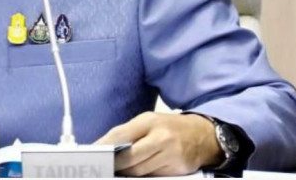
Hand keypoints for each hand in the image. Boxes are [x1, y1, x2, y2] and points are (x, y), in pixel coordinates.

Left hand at [95, 112, 221, 176]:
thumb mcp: (149, 121)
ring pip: (140, 171)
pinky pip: (153, 176)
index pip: (121, 135)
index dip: (104, 146)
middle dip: (114, 165)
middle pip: (130, 158)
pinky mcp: (177, 169)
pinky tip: (133, 173)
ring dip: (126, 173)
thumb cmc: (169, 127)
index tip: (92, 154)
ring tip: (115, 171)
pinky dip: (141, 175)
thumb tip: (104, 147)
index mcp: (150, 121)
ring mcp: (170, 155)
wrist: (203, 136)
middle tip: (102, 168)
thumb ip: (129, 132)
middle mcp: (161, 138)